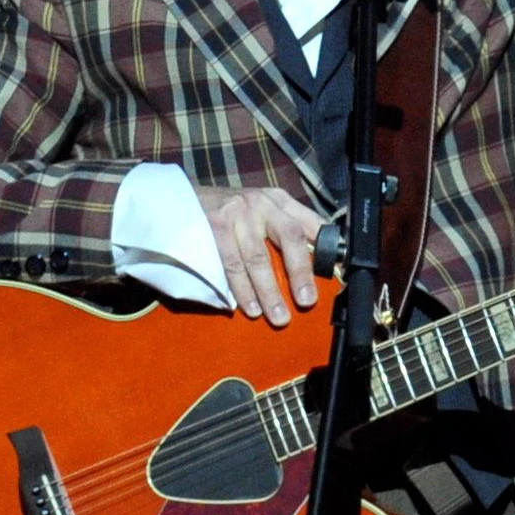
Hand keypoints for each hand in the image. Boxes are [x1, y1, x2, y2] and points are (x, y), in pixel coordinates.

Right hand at [197, 186, 322, 326]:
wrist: (181, 198)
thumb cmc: (229, 211)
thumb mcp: (262, 209)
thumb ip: (288, 227)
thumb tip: (321, 260)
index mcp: (278, 200)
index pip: (308, 223)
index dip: (323, 247)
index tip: (333, 273)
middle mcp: (261, 203)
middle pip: (289, 238)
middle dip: (299, 273)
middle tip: (306, 301)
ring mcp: (237, 213)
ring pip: (257, 258)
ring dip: (268, 291)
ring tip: (278, 316)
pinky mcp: (215, 225)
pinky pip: (231, 263)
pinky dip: (241, 289)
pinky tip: (250, 307)